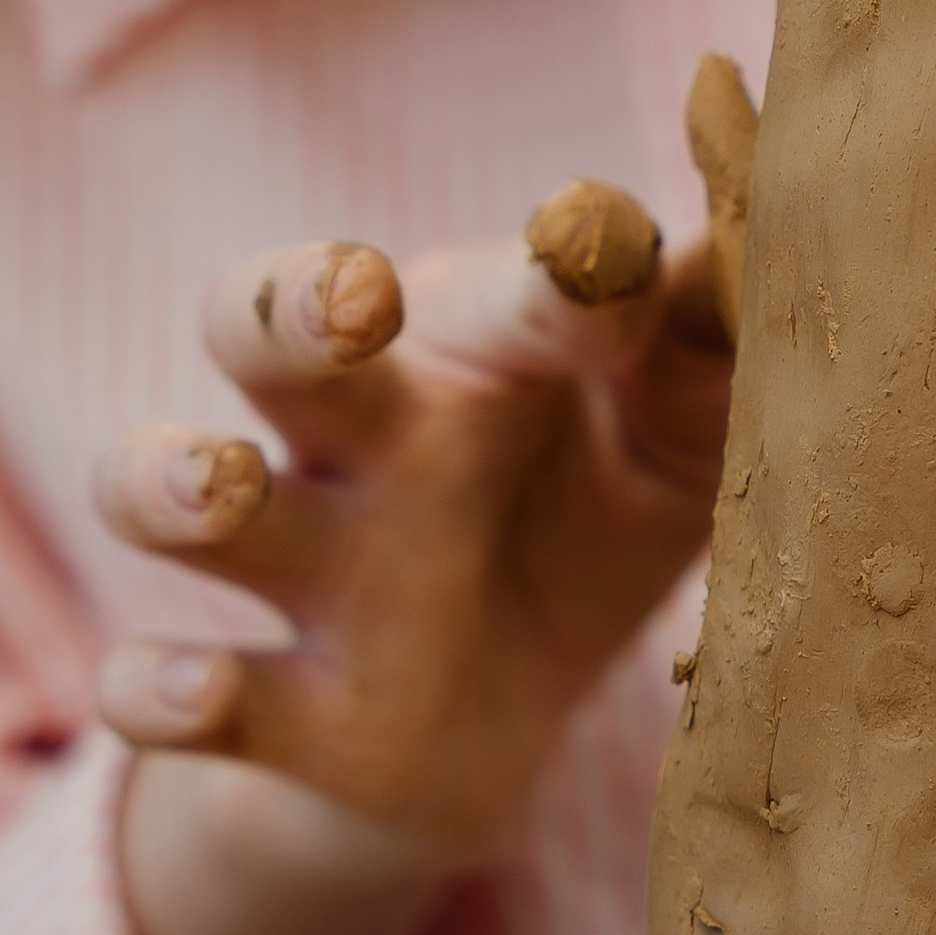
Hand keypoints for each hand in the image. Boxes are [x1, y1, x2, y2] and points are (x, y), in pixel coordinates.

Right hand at [95, 204, 730, 857]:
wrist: (519, 713)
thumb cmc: (605, 509)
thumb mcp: (685, 431)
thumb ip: (715, 345)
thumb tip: (776, 220)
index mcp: (480, 351)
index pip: (504, 287)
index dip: (563, 269)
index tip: (611, 251)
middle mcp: (369, 437)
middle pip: (269, 324)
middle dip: (293, 300)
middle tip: (354, 297)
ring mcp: (310, 568)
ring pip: (178, 490)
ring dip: (177, 477)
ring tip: (222, 485)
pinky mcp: (278, 712)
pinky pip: (163, 693)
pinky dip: (159, 693)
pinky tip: (193, 693)